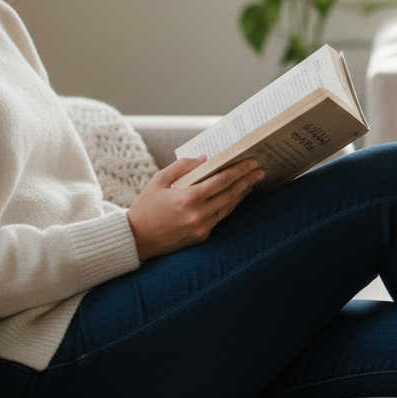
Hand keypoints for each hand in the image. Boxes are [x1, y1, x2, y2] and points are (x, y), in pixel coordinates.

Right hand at [125, 156, 263, 260]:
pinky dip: (229, 206)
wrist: (137, 239)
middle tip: (259, 170)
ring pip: (229, 207)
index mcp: (188, 197)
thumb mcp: (159, 179)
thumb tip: (205, 159)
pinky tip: (235, 197)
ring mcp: (202, 227)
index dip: (239, 170)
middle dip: (246, 180)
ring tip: (251, 182)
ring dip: (242, 193)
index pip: (222, 180)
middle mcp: (198, 214)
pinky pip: (220, 218)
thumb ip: (183, 166)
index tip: (251, 162)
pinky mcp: (201, 237)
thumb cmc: (146, 206)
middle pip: (231, 193)